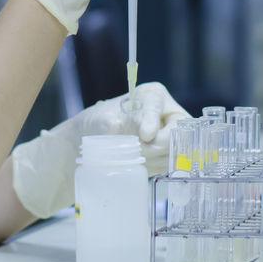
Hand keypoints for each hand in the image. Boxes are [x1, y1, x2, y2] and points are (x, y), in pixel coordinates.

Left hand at [9, 82, 189, 218]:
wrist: (89, 145)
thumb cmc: (96, 125)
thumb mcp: (106, 121)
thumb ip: (123, 125)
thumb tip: (140, 134)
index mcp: (153, 95)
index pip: (157, 105)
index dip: (153, 120)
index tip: (145, 135)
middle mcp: (165, 113)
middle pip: (173, 130)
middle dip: (157, 144)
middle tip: (138, 150)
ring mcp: (168, 134)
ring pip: (172, 149)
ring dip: (153, 157)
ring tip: (132, 156)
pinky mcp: (165, 154)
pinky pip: (167, 163)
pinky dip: (153, 166)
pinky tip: (139, 164)